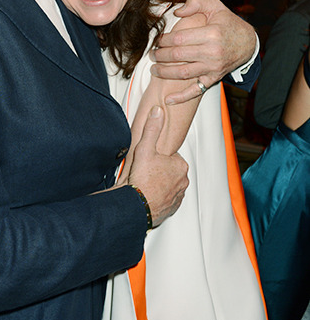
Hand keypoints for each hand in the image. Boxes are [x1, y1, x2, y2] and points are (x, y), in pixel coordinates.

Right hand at [120, 106, 188, 227]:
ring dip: (160, 184)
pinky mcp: (172, 208)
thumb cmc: (142, 178)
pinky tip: (147, 194)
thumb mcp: (145, 148)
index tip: (149, 161)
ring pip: (169, 185)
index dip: (157, 158)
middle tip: (145, 171)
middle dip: (159, 171)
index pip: (170, 157)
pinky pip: (167, 199)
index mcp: (180, 165)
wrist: (137, 205)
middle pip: (170, 171)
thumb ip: (152, 128)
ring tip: (145, 183)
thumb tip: (158, 111)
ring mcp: (178, 195)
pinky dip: (159, 197)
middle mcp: (183, 181)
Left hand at [150, 0, 256, 103]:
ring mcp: (213, 68)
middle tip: (151, 54)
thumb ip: (195, 3)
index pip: (179, 39)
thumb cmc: (228, 24)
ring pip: (183, 73)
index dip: (163, 40)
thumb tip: (176, 12)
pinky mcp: (214, 78)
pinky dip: (181, 97)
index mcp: (211, 34)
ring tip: (153, 69)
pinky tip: (168, 99)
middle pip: (178, 56)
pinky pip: (196, 91)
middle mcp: (212, 52)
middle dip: (160, 55)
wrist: (248, 43)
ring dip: (164, 73)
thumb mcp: (215, 6)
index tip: (157, 40)